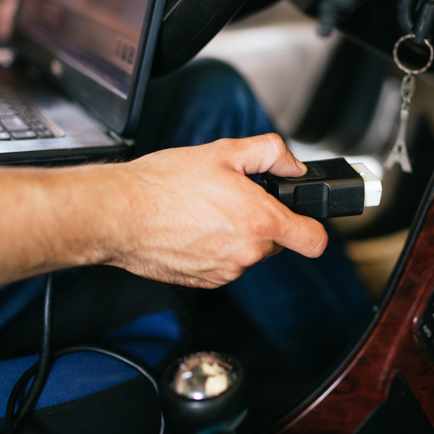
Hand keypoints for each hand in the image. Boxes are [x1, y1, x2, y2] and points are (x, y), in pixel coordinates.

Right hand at [98, 134, 328, 288]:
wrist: (119, 214)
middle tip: (231, 198)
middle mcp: (247, 252)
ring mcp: (226, 271)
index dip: (313, 227)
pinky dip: (215, 248)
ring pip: (247, 252)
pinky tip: (192, 228)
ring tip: (204, 211)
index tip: (303, 219)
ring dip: (236, 234)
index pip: (314, 241)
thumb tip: (292, 165)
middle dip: (261, 220)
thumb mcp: (224, 152)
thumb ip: (270, 154)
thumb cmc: (163, 185)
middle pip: (276, 241)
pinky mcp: (205, 281)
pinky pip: (224, 264)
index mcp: (260, 221)